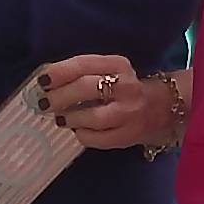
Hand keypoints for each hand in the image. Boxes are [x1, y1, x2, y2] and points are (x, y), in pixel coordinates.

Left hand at [37, 56, 185, 151]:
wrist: (162, 108)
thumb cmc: (124, 88)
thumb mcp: (110, 71)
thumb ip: (83, 73)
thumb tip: (47, 81)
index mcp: (119, 65)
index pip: (84, 64)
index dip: (60, 72)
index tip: (42, 80)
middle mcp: (126, 86)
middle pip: (86, 88)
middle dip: (59, 96)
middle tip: (44, 103)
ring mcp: (129, 113)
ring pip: (92, 116)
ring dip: (70, 117)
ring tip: (61, 118)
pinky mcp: (128, 135)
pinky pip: (97, 138)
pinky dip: (82, 135)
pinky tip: (78, 130)